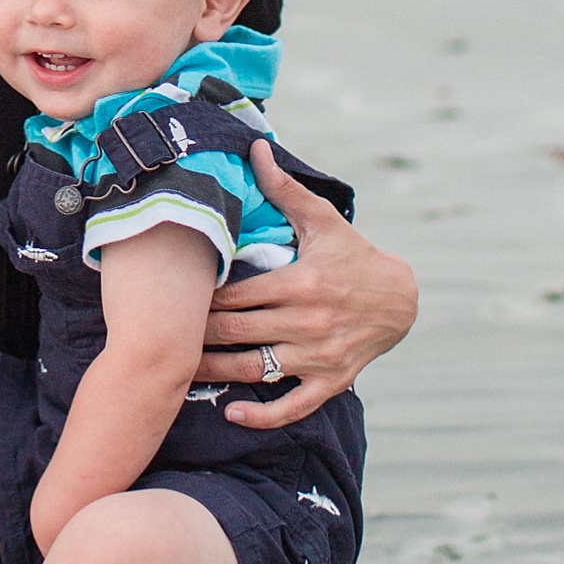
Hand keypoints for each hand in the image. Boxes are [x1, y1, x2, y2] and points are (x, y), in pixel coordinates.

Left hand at [196, 144, 417, 429]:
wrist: (401, 299)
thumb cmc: (353, 255)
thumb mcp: (323, 219)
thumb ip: (284, 189)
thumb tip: (255, 147)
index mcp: (300, 282)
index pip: (235, 294)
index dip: (200, 298)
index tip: (173, 298)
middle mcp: (307, 322)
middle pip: (235, 332)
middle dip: (196, 335)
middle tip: (161, 335)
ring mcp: (318, 355)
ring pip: (253, 369)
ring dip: (214, 373)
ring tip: (180, 371)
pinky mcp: (330, 381)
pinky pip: (292, 405)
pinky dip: (261, 415)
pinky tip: (231, 412)